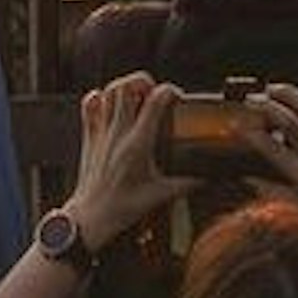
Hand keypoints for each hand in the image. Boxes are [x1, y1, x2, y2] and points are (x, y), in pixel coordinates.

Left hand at [68, 74, 175, 244]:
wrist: (92, 217)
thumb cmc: (123, 207)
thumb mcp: (161, 195)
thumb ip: (188, 183)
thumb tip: (207, 176)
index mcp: (138, 144)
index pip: (155, 102)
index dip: (169, 91)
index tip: (177, 97)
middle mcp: (118, 133)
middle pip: (127, 87)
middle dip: (144, 81)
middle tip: (154, 90)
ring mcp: (102, 133)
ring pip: (108, 92)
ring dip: (124, 87)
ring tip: (136, 95)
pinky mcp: (90, 137)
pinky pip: (89, 106)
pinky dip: (100, 97)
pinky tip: (110, 103)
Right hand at [236, 81, 297, 210]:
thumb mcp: (295, 203)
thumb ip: (269, 189)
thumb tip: (247, 178)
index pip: (269, 146)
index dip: (249, 133)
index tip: (235, 125)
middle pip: (288, 119)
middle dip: (266, 105)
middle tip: (248, 100)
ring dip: (286, 94)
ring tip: (269, 89)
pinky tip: (287, 102)